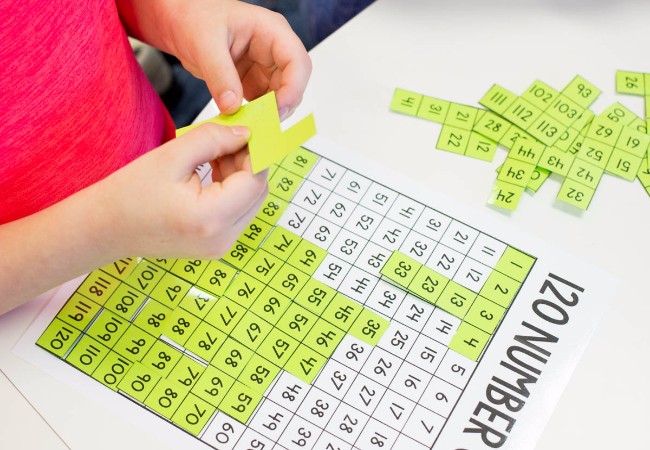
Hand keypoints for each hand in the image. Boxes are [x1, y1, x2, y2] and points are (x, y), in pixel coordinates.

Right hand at [93, 123, 267, 258]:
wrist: (104, 229)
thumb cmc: (129, 193)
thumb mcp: (171, 156)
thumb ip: (212, 140)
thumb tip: (245, 134)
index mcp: (210, 218)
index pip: (254, 180)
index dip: (255, 151)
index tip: (246, 129)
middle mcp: (222, 239)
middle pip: (257, 192)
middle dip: (248, 161)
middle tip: (230, 136)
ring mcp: (220, 247)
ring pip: (250, 201)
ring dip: (241, 174)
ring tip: (217, 151)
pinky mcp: (216, 246)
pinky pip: (237, 212)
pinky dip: (232, 189)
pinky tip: (214, 169)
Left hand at [119, 0, 311, 116]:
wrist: (179, 20)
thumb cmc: (194, 16)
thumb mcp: (204, 43)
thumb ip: (219, 75)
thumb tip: (232, 107)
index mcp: (271, 31)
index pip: (298, 62)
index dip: (294, 88)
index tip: (279, 109)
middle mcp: (274, 50)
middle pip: (293, 84)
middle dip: (281, 106)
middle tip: (261, 124)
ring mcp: (265, 67)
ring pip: (281, 98)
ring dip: (268, 114)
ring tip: (248, 125)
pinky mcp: (254, 82)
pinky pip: (263, 104)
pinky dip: (255, 116)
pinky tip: (241, 121)